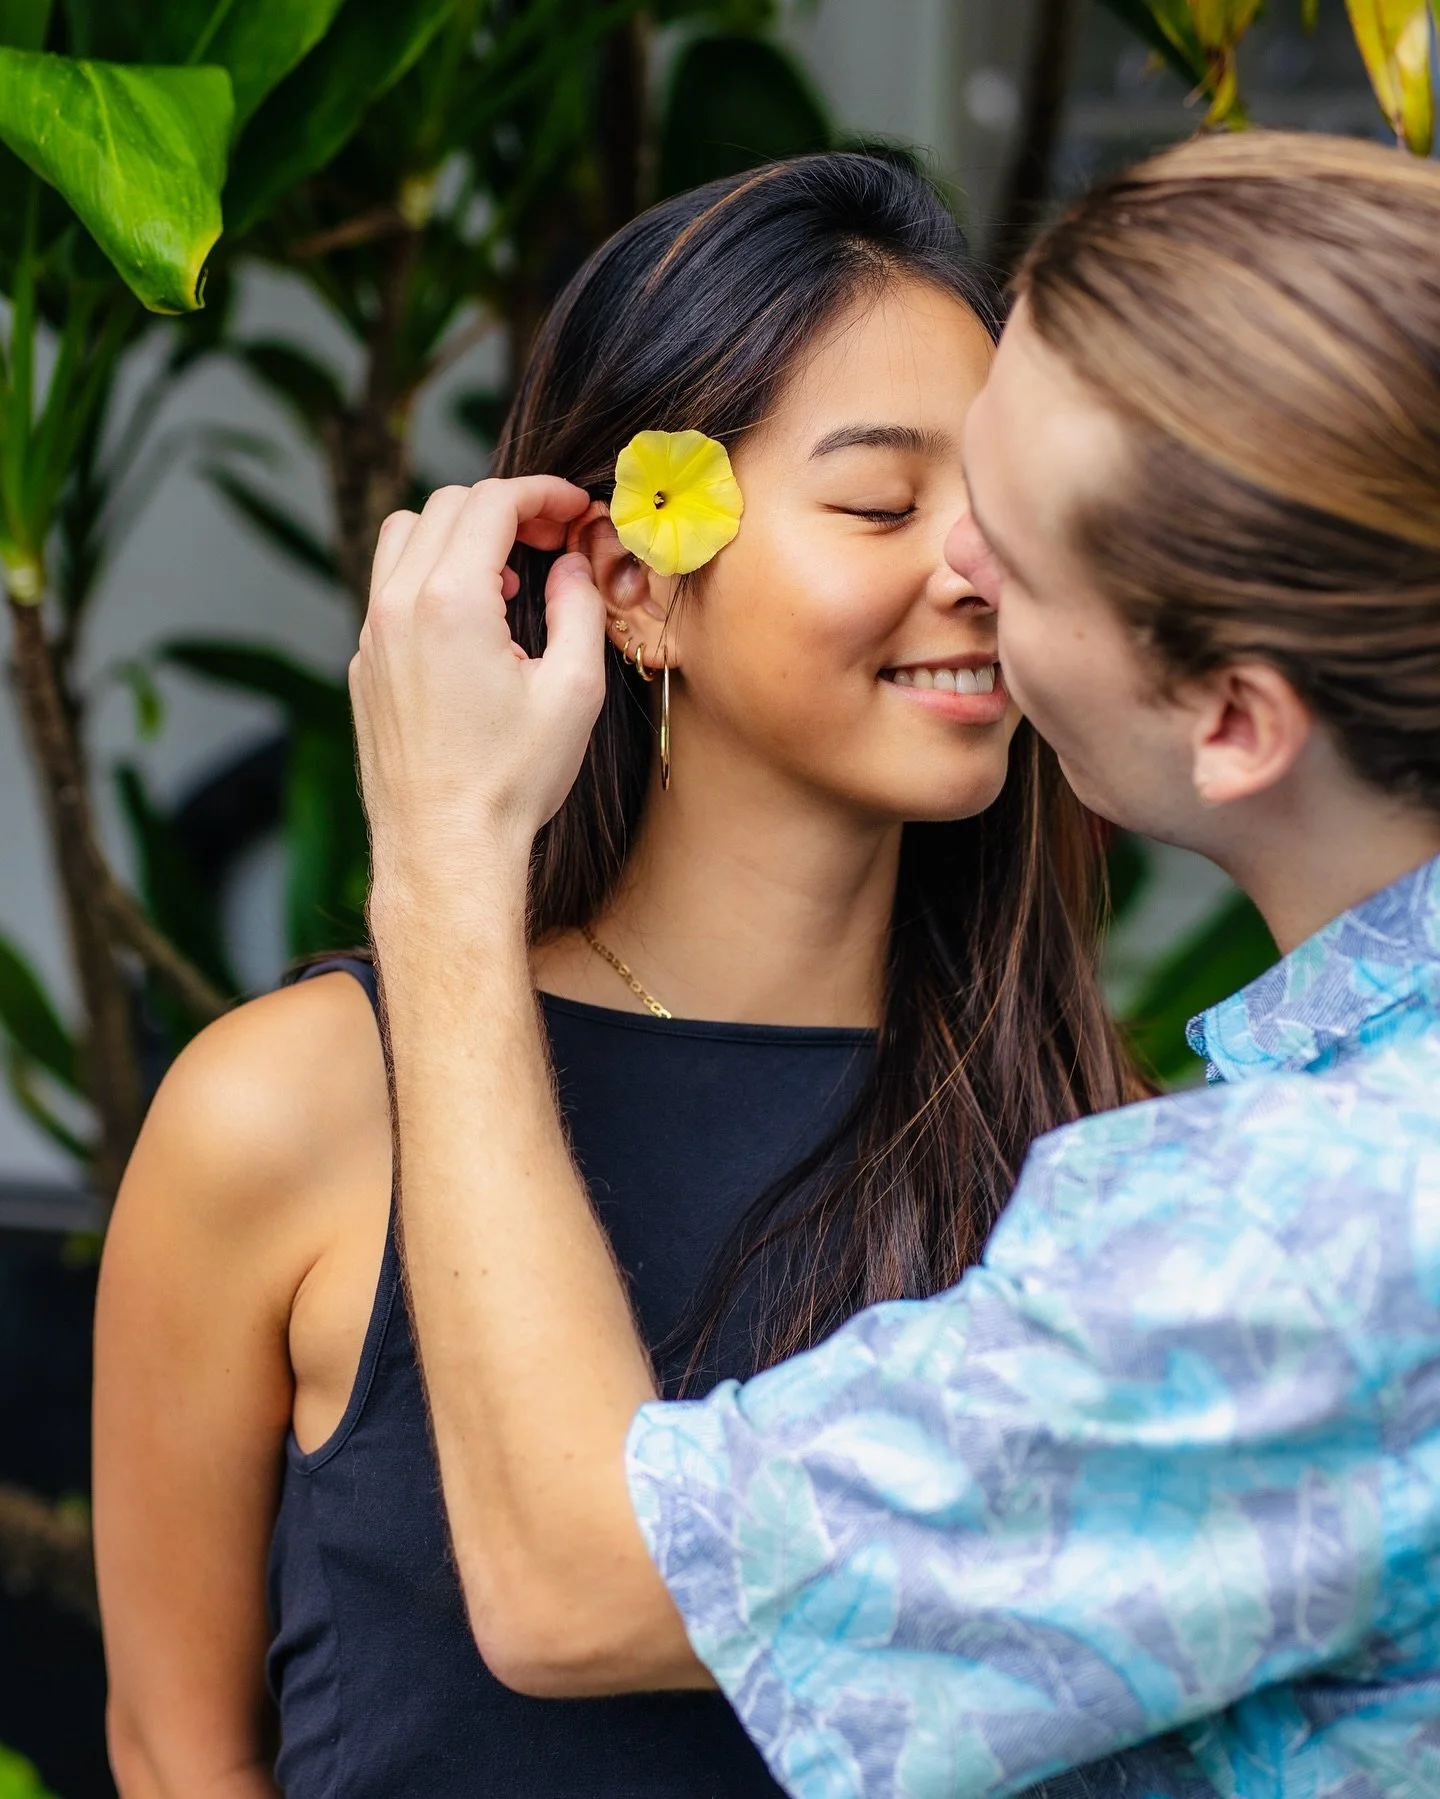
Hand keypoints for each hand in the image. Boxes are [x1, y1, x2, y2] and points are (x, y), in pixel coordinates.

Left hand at [350, 477, 605, 921]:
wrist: (444, 846)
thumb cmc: (511, 780)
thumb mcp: (573, 691)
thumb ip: (580, 609)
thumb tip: (574, 566)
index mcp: (451, 601)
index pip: (492, 501)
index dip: (543, 493)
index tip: (575, 509)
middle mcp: (398, 605)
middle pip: (446, 505)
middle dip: (506, 506)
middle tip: (553, 538)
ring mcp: (372, 636)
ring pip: (404, 536)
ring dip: (459, 534)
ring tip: (507, 577)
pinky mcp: (364, 666)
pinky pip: (389, 588)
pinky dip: (430, 576)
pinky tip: (472, 623)